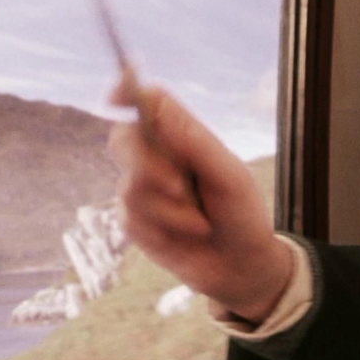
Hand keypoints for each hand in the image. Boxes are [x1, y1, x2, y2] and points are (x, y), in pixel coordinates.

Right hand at [107, 79, 292, 323]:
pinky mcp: (135, 221)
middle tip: (180, 189)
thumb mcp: (229, 176)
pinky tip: (186, 237)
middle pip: (124, 139)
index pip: (149, 103)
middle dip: (149, 167)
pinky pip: (131, 218)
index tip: (116, 97)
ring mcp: (143, 190)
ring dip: (170, 211)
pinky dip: (164, 230)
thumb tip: (156, 102)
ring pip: (130, 186)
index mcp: (184, 138)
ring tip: (201, 224)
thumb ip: (194, 141)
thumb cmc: (243, 215)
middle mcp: (158, 158)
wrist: (241, 266)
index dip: (128, 92)